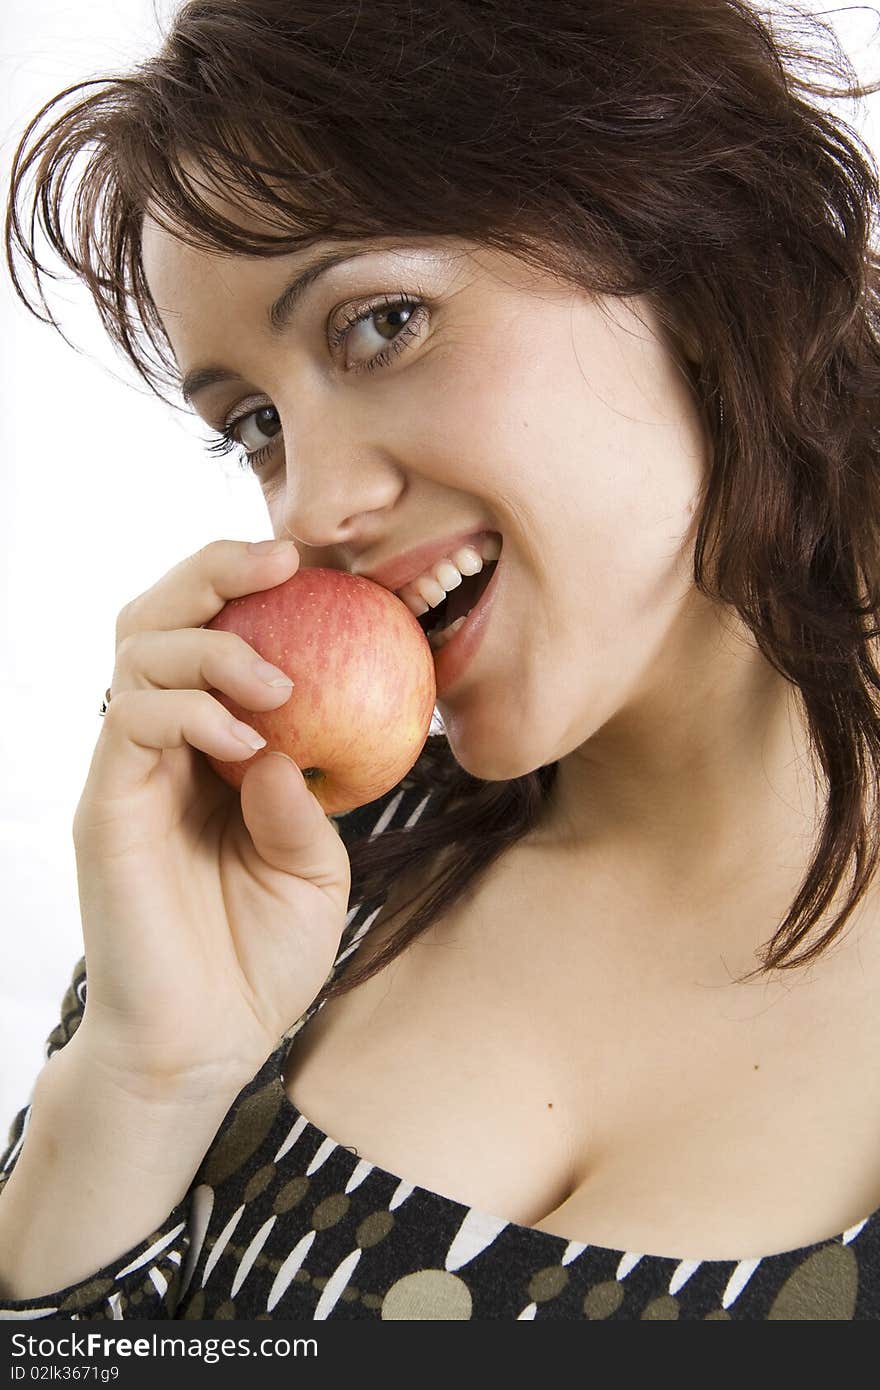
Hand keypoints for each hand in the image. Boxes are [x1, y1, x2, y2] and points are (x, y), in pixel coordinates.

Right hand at [70, 539, 351, 1094]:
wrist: (202, 1047)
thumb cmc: (259, 958)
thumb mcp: (314, 868)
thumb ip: (304, 798)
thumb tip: (287, 737)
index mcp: (208, 751)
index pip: (211, 637)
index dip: (251, 588)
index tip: (321, 564)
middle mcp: (160, 748)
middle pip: (156, 618)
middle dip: (214, 571)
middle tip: (283, 558)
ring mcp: (128, 773)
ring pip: (136, 653)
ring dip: (212, 643)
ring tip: (278, 681)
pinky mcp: (106, 806)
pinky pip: (132, 721)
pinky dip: (191, 710)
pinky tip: (248, 741)